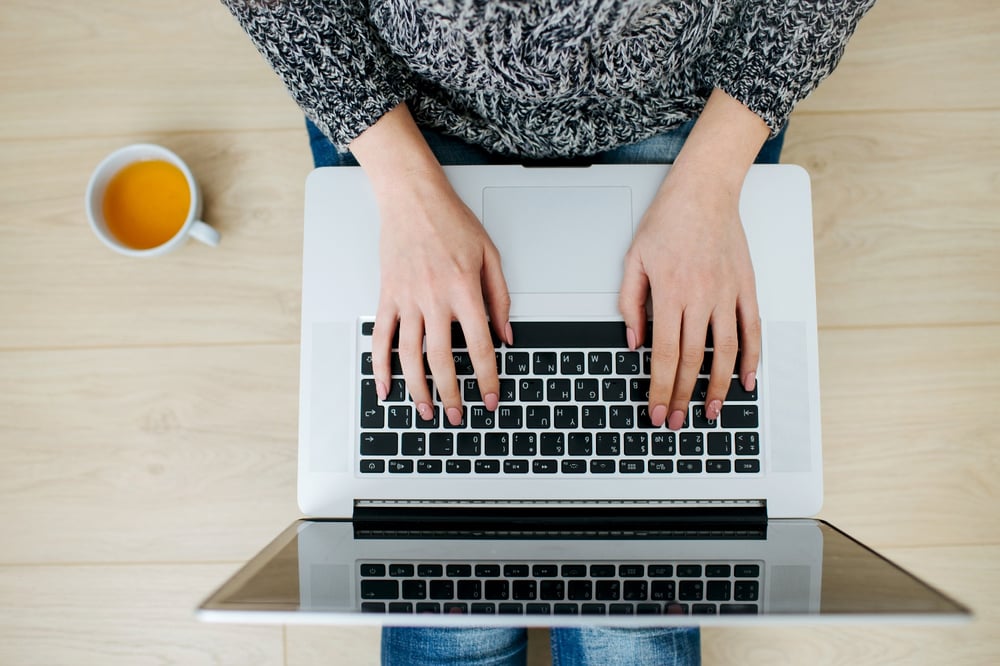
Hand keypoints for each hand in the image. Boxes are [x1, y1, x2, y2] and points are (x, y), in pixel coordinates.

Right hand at [371, 169, 510, 425]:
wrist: (412, 198)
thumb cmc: (451, 222)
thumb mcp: (489, 255)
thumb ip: (500, 298)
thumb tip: (507, 336)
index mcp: (463, 290)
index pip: (478, 345)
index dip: (486, 377)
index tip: (491, 398)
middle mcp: (433, 298)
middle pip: (441, 359)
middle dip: (451, 393)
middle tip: (456, 417)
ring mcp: (406, 299)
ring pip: (410, 355)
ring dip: (418, 389)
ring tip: (426, 411)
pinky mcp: (387, 296)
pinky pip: (381, 337)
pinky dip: (381, 366)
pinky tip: (386, 388)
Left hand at [619, 166, 760, 428]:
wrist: (705, 190)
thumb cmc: (668, 220)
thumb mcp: (634, 259)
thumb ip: (631, 303)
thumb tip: (633, 341)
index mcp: (670, 294)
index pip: (662, 355)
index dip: (658, 388)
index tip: (655, 409)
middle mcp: (701, 298)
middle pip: (691, 360)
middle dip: (682, 396)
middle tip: (676, 421)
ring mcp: (727, 294)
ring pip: (724, 352)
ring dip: (718, 387)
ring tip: (711, 412)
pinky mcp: (746, 288)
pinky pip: (752, 330)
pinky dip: (751, 358)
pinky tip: (747, 381)